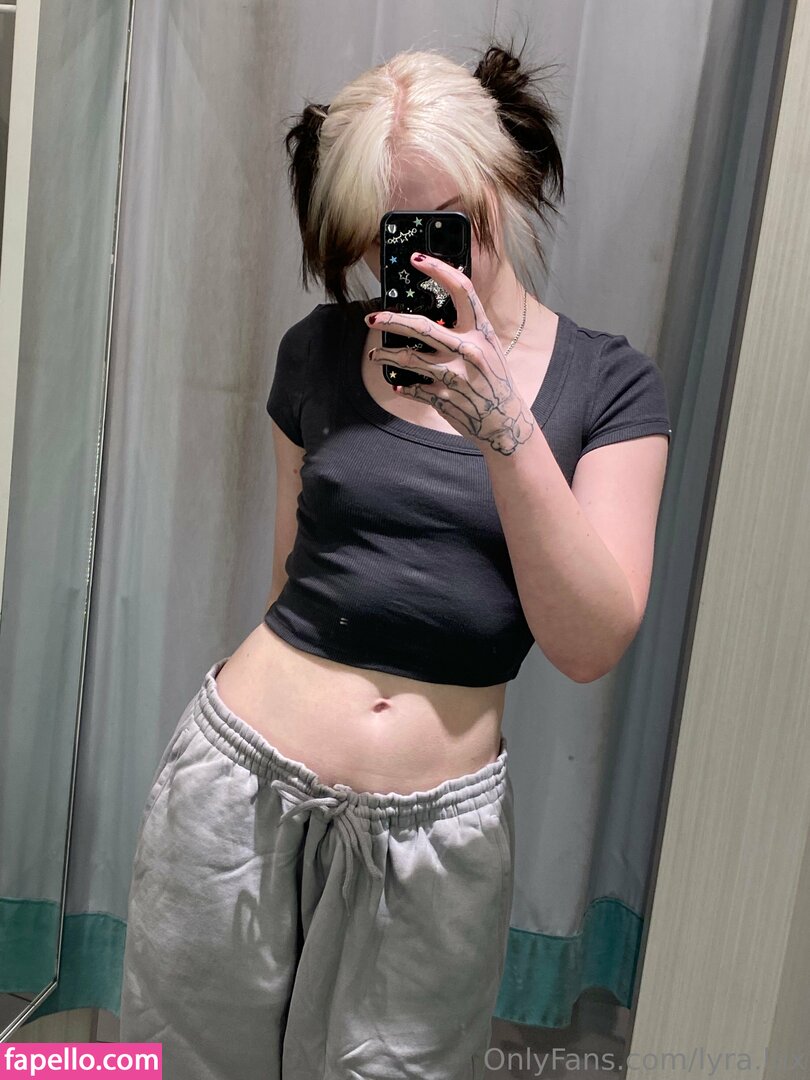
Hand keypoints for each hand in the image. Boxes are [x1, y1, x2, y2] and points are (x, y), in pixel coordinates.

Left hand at [365, 252, 535, 455]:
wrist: (505, 423)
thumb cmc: (497, 383)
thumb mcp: (491, 350)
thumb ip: (467, 333)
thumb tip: (435, 318)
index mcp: (482, 332)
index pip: (462, 290)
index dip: (438, 269)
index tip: (417, 259)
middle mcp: (468, 350)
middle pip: (421, 326)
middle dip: (391, 320)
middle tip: (372, 317)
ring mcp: (453, 375)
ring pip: (408, 358)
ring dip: (386, 355)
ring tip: (377, 355)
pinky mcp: (442, 397)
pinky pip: (412, 387)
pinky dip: (402, 385)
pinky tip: (397, 383)